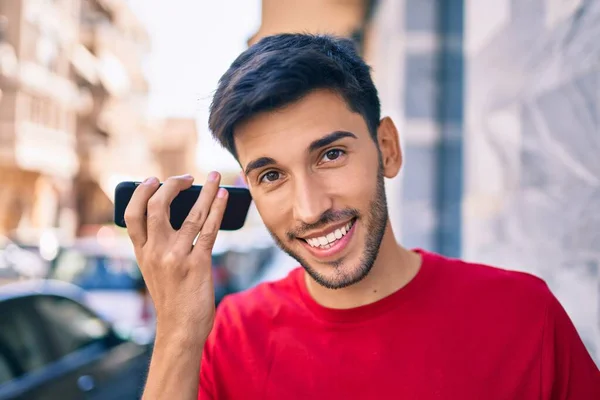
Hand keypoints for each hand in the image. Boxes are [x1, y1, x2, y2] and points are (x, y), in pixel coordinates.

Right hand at [124, 172, 227, 341]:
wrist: (180, 329)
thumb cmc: (172, 298)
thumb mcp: (153, 271)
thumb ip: (157, 246)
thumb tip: (178, 214)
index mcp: (141, 253)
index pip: (131, 214)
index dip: (142, 192)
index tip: (154, 179)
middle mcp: (156, 252)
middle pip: (157, 206)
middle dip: (172, 184)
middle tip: (186, 178)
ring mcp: (176, 257)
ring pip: (191, 214)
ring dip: (206, 191)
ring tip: (216, 176)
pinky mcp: (198, 264)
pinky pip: (209, 230)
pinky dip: (218, 210)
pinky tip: (225, 196)